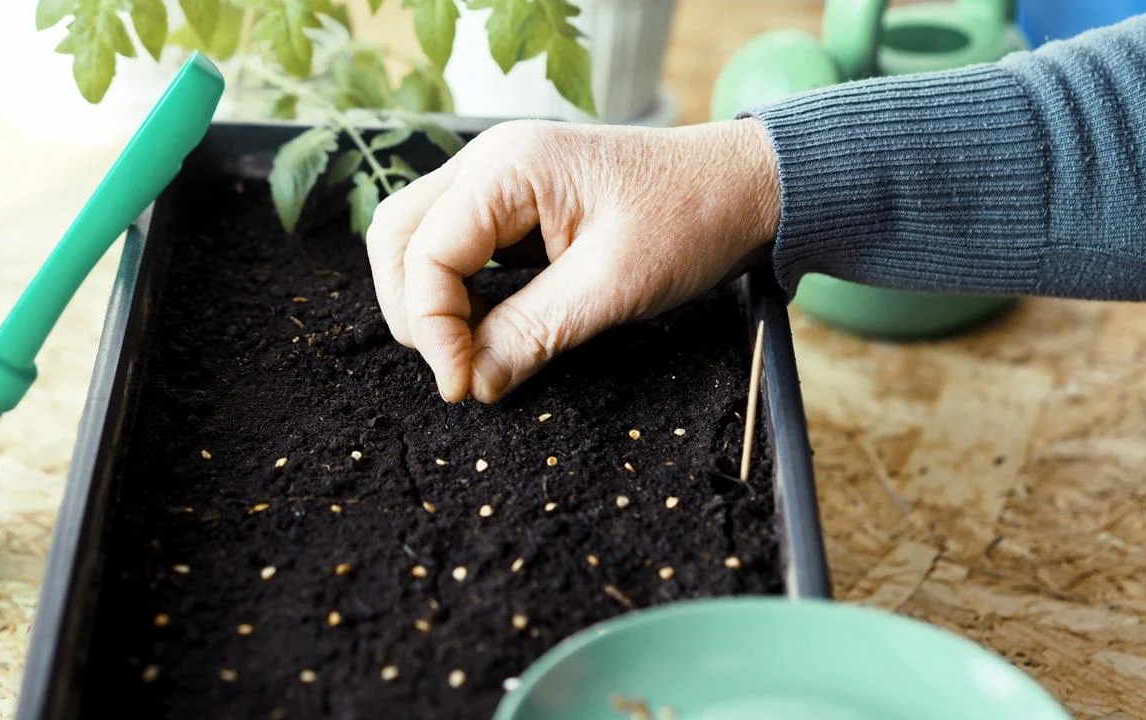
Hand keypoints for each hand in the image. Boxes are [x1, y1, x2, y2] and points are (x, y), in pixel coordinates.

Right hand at [365, 118, 780, 403]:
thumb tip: (472, 384)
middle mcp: (489, 163)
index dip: (431, 329)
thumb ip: (533, 332)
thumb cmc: (692, 218)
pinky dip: (453, 292)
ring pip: (416, 240)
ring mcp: (499, 181)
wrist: (747, 188)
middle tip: (455, 371)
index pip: (424, 253)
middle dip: (413, 312)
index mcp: (507, 168)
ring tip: (463, 354)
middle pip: (398, 238)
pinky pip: (455, 246)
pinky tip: (481, 329)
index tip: (462, 386)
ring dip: (425, 301)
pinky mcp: (515, 206)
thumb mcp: (613, 286)